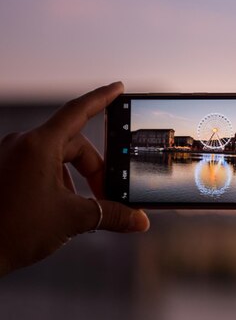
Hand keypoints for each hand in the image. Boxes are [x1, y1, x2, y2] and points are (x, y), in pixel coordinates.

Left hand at [0, 82, 149, 275]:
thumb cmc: (12, 231)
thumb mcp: (72, 219)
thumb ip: (111, 215)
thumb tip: (139, 220)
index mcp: (39, 146)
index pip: (78, 111)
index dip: (102, 98)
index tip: (117, 88)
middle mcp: (21, 145)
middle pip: (72, 143)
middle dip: (93, 169)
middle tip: (105, 195)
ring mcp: (8, 157)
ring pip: (55, 157)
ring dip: (73, 179)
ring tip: (75, 208)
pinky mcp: (2, 171)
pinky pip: (37, 166)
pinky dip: (55, 182)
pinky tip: (55, 208)